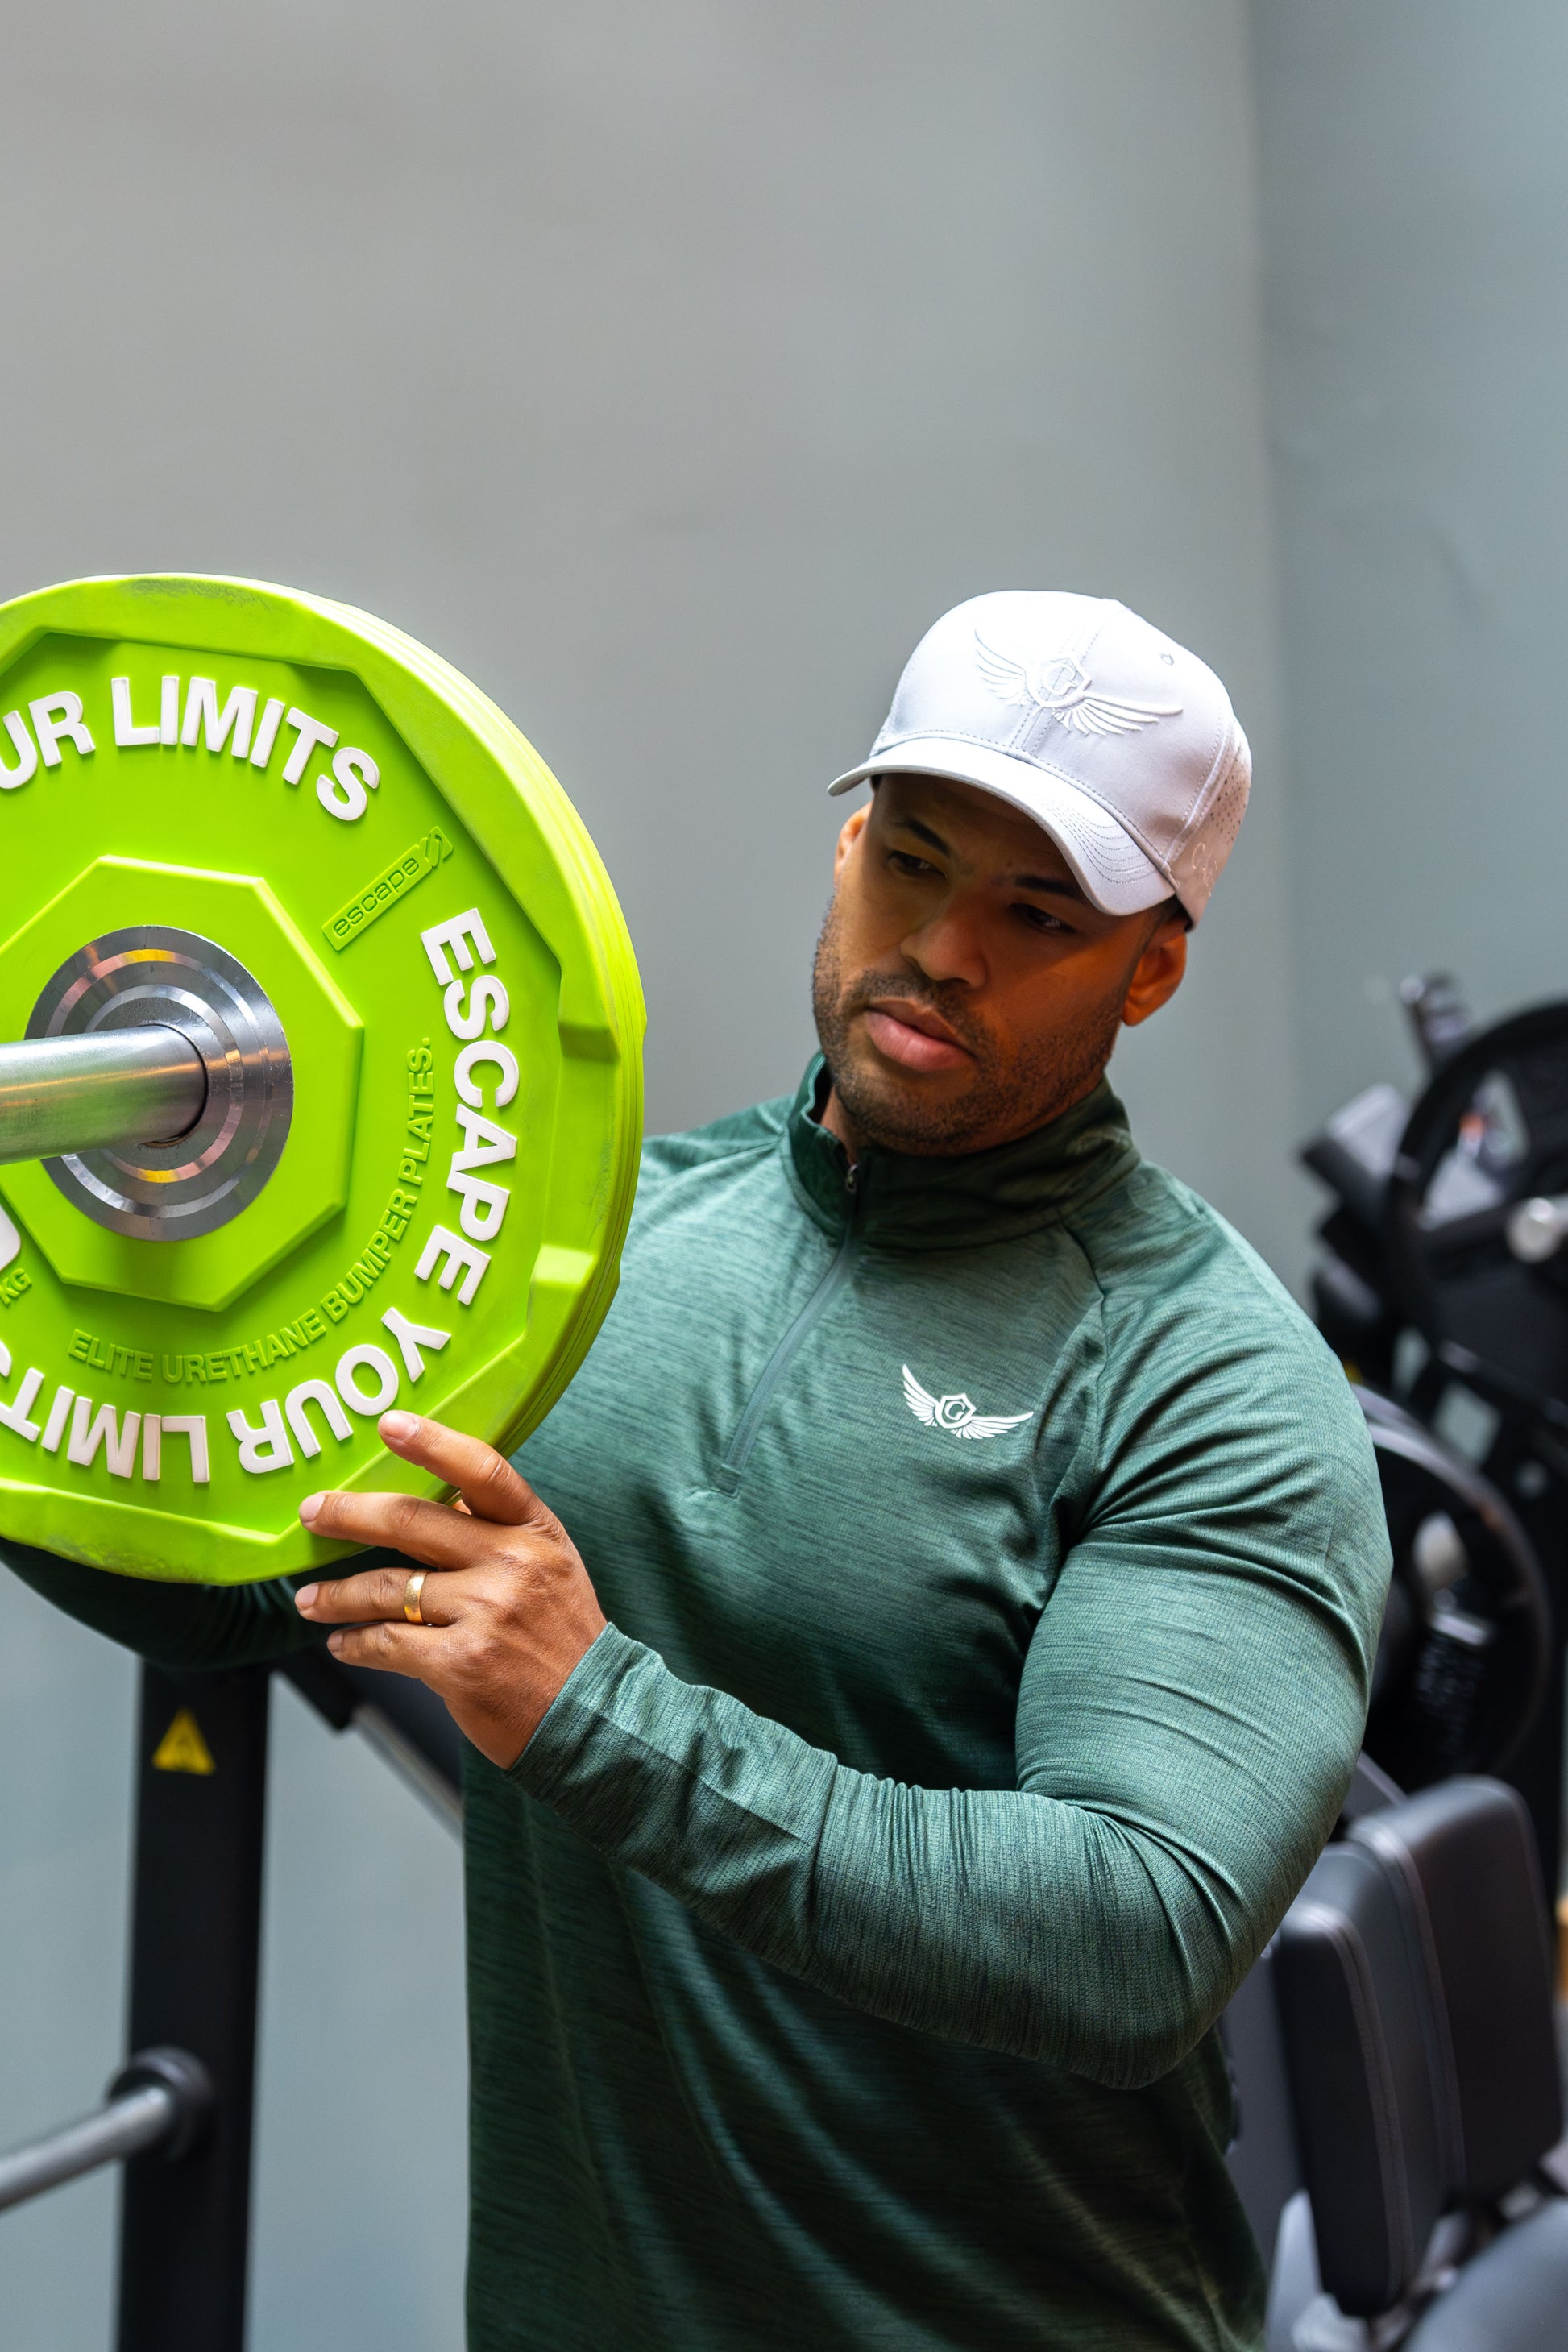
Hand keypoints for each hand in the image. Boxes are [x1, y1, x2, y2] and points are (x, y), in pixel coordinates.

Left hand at [293, 1411, 606, 1769]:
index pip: (483, 1471)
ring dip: (338, 1593)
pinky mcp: (461, 1663)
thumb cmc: (563, 1638)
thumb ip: (499, 1531)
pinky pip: (388, 1643)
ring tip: (310, 1599)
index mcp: (535, 1531)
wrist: (594, 1716)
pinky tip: (342, 1642)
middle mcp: (513, 1564)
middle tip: (314, 1513)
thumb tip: (442, 1498)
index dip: (434, 1443)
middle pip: (414, 1522)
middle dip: (350, 1514)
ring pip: (389, 1589)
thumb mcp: (550, 1566)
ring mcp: (487, 1613)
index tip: (390, 1424)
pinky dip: (356, 1643)